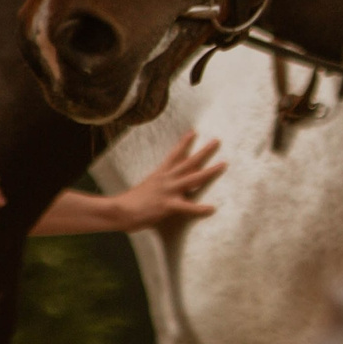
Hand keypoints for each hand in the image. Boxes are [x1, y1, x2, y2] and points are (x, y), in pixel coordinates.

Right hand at [111, 134, 225, 230]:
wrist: (118, 210)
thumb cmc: (131, 202)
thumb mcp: (147, 187)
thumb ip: (158, 185)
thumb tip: (165, 187)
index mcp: (160, 174)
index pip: (174, 154)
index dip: (184, 143)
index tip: (194, 132)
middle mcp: (166, 179)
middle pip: (189, 161)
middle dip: (204, 151)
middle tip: (218, 141)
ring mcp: (168, 191)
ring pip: (193, 178)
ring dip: (209, 171)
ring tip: (223, 164)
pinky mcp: (167, 205)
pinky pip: (188, 207)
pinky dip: (200, 209)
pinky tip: (212, 208)